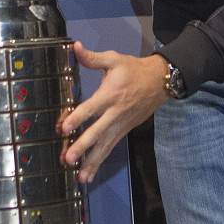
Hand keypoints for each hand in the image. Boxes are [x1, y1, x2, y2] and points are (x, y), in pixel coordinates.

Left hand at [59, 43, 169, 182]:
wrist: (159, 82)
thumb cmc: (134, 70)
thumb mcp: (114, 59)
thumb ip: (93, 58)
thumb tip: (75, 48)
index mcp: (110, 94)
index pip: (91, 108)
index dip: (77, 118)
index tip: (64, 128)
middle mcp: (115, 113)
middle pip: (97, 132)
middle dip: (83, 147)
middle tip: (68, 158)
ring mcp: (120, 125)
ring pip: (105, 146)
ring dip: (92, 161)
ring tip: (79, 176)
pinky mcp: (123, 131)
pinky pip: (110, 148)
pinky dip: (99, 162)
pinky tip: (89, 174)